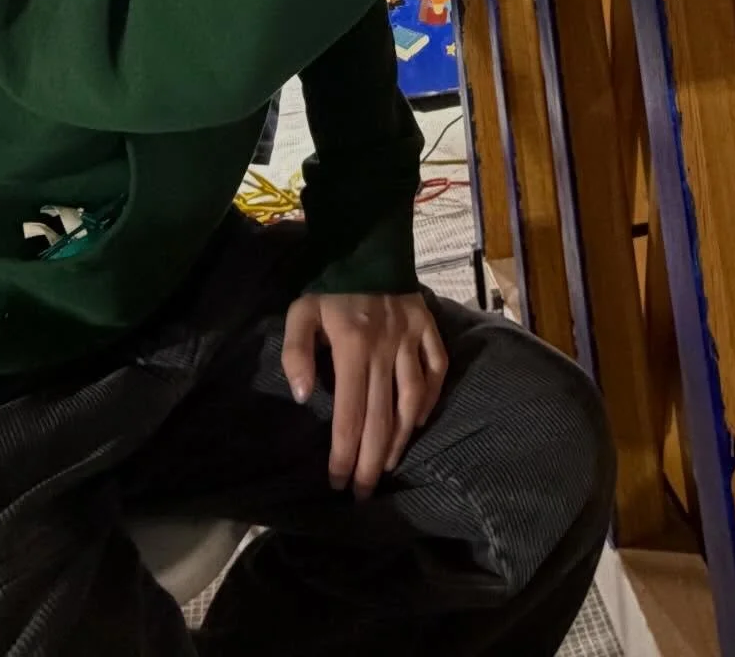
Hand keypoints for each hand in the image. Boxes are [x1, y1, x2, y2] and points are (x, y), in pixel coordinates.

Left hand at [281, 291, 448, 497]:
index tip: (338, 481)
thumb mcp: (301, 312)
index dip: (345, 452)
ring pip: (412, 399)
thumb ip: (296, 352)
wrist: (367, 243)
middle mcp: (386, 347)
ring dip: (401, 438)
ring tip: (390, 464)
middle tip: (365, 492)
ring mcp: (411, 338)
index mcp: (352, 346)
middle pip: (382, 417)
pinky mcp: (429, 327)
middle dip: (373, 461)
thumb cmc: (330, 285)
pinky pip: (437, 369)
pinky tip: (419, 421)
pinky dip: (430, 398)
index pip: (350, 413)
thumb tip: (301, 395)